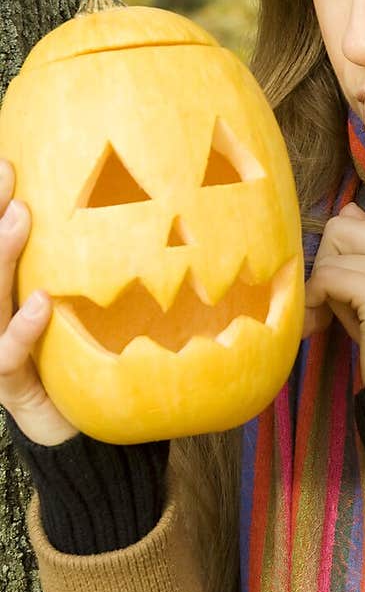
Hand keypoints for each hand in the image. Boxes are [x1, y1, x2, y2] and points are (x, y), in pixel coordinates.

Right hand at [0, 158, 77, 444]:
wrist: (73, 428)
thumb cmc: (78, 357)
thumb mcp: (81, 304)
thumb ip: (85, 265)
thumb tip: (125, 204)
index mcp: (6, 292)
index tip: (8, 163)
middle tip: (8, 174)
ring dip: (3, 256)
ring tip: (20, 218)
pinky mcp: (7, 382)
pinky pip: (9, 353)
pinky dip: (24, 328)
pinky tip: (41, 302)